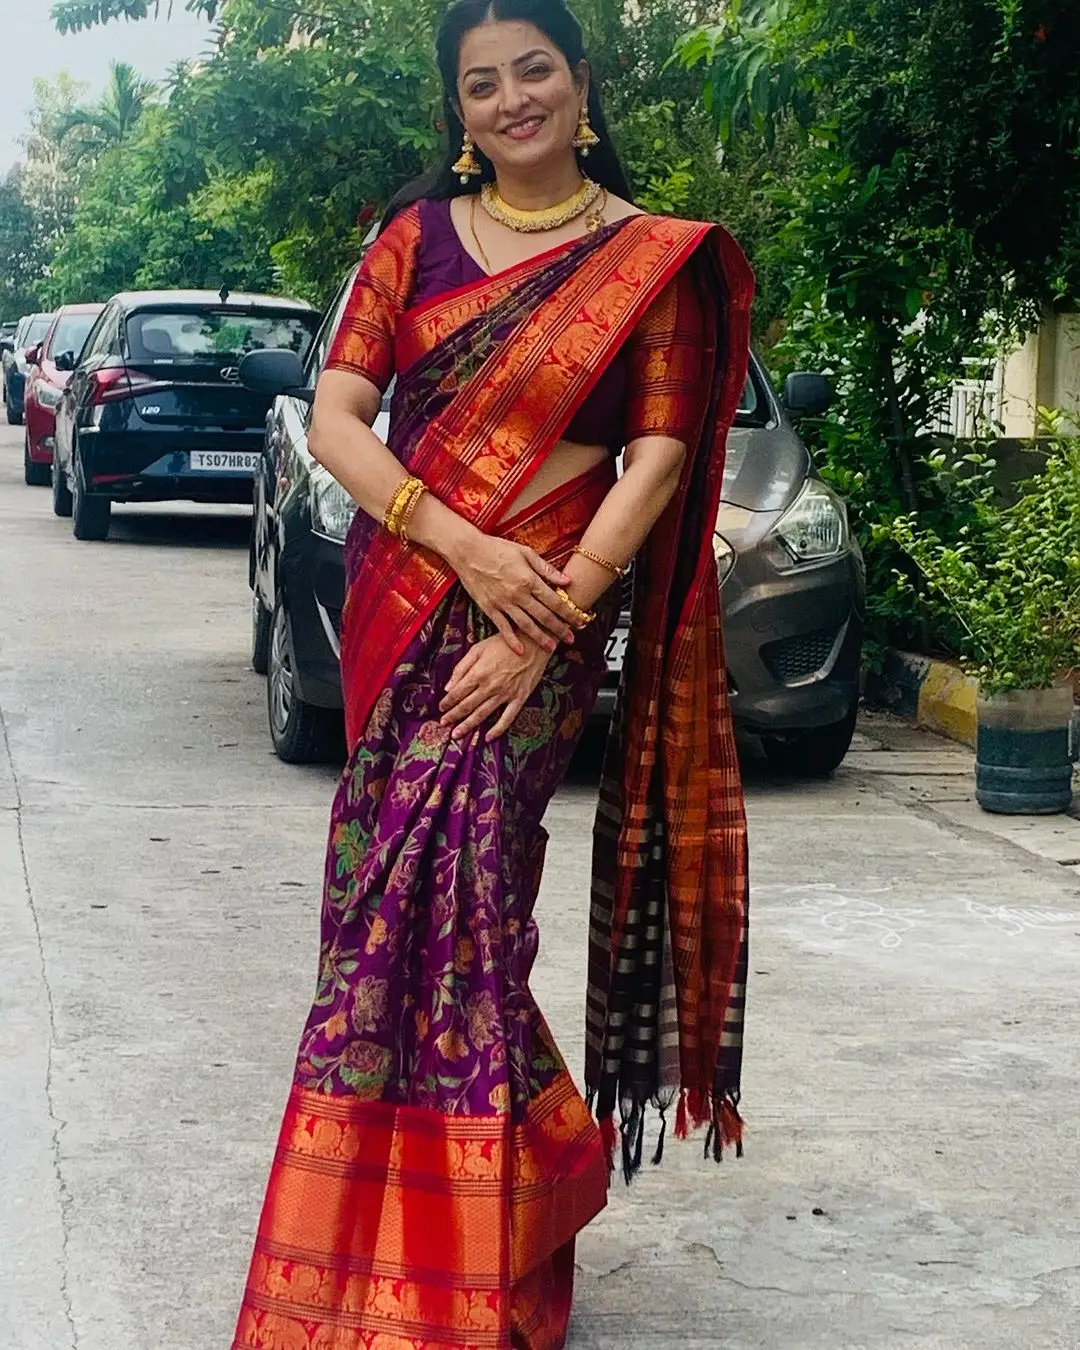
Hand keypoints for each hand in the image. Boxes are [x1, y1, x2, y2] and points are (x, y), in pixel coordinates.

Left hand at [439, 635, 549, 741]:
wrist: (534, 643)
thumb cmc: (504, 643)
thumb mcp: (479, 648)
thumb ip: (462, 667)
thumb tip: (449, 686)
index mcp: (478, 673)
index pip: (458, 692)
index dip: (447, 702)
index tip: (441, 707)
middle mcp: (490, 686)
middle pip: (467, 706)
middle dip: (453, 716)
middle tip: (443, 723)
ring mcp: (505, 694)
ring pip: (482, 714)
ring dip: (468, 725)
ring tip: (456, 734)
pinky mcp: (519, 698)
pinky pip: (507, 718)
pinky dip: (498, 729)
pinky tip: (488, 738)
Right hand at [450, 534, 578, 655]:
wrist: (468, 551)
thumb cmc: (497, 548)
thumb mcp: (526, 553)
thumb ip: (547, 569)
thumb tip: (567, 581)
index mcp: (529, 580)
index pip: (555, 601)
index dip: (569, 613)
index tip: (579, 621)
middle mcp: (518, 594)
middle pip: (544, 616)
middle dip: (560, 629)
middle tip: (571, 638)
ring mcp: (503, 603)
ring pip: (526, 626)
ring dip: (541, 638)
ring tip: (552, 647)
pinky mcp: (489, 609)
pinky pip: (503, 628)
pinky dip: (512, 641)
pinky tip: (520, 650)